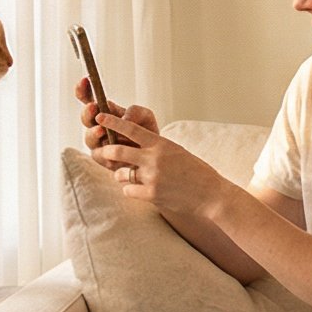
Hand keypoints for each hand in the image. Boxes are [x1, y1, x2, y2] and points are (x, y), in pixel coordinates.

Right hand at [78, 75, 159, 168]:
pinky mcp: (104, 160)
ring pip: (89, 138)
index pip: (88, 100)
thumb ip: (136, 112)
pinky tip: (110, 152)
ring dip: (93, 133)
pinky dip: (104, 154)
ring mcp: (99, 144)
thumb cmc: (146, 132)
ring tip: (101, 130)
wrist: (155, 156)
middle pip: (85, 118)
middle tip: (94, 107)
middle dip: (87, 112)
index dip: (83, 90)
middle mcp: (98, 127)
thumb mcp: (145, 116)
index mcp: (105, 113)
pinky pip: (100, 157)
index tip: (85, 80)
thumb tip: (125, 117)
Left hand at [94, 109, 228, 216]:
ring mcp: (152, 177)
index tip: (100, 117)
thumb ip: (156, 148)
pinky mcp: (151, 194)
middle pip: (117, 150)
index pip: (131, 128)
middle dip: (107, 151)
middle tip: (104, 152)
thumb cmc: (196, 172)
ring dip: (121, 174)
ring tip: (132, 177)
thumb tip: (134, 148)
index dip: (112, 122)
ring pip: (120, 173)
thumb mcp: (176, 151)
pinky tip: (141, 191)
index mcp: (161, 143)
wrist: (211, 194)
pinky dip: (130, 190)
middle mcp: (154, 158)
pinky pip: (128, 190)